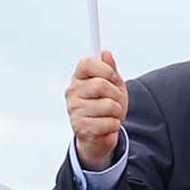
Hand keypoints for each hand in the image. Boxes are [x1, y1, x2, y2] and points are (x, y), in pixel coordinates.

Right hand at [64, 51, 128, 173]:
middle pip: (101, 84)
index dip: (105, 69)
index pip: (87, 63)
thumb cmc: (106, 108)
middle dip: (115, 94)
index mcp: (78, 78)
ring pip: (108, 105)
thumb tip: (106, 53)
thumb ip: (110, 70)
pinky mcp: (81, 127)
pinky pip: (109, 122)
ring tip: (110, 115)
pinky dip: (114, 125)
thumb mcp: (113, 85)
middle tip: (114, 100)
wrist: (100, 136)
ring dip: (117, 112)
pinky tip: (106, 126)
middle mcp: (72, 92)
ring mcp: (75, 110)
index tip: (112, 78)